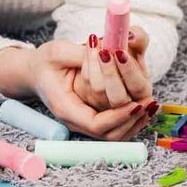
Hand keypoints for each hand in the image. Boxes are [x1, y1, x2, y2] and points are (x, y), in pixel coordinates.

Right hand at [0, 41, 151, 140]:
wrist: (35, 72)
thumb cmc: (45, 62)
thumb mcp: (57, 52)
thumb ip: (80, 54)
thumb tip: (107, 51)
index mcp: (65, 107)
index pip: (96, 125)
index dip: (119, 116)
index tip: (137, 103)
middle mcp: (75, 120)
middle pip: (110, 135)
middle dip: (132, 121)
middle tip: (150, 103)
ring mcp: (85, 122)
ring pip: (115, 135)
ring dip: (136, 123)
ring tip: (151, 106)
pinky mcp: (93, 117)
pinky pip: (116, 128)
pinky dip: (132, 120)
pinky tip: (144, 107)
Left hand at [75, 26, 153, 109]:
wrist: (102, 53)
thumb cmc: (123, 49)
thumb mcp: (134, 42)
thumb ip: (139, 37)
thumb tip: (132, 36)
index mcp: (141, 89)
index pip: (138, 87)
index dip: (130, 71)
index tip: (120, 52)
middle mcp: (124, 101)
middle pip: (118, 97)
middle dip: (110, 73)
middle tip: (103, 52)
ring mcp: (104, 101)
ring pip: (98, 89)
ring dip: (94, 64)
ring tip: (92, 42)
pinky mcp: (87, 97)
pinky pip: (84, 85)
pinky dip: (86, 64)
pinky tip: (88, 47)